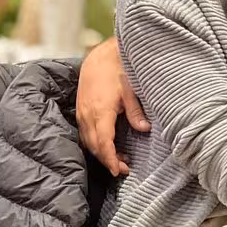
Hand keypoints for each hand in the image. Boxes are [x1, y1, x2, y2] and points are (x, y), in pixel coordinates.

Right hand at [77, 38, 150, 174]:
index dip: (110, 159)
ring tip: (120, 159)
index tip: (118, 171)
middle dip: (108, 160)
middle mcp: (87, 115)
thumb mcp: (131, 89)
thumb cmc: (117, 70)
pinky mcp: (81, 110)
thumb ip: (135, 110)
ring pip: (88, 141)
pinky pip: (85, 133)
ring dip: (101, 152)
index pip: (103, 143)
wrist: (99, 56)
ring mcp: (82, 113)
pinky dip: (95, 143)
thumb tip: (144, 128)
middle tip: (124, 168)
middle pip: (94, 146)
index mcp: (100, 112)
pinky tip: (108, 144)